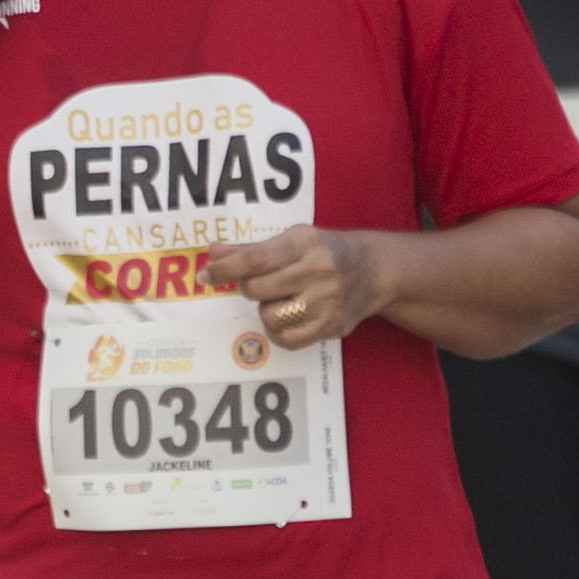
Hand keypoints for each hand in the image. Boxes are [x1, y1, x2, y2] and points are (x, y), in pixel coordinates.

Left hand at [206, 224, 388, 346]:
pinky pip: (287, 339)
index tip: (205, 276)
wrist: (373, 269)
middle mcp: (318, 270)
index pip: (255, 258)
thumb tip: (212, 252)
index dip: (225, 269)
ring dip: (266, 310)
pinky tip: (285, 318)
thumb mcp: (292, 240)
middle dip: (249, 288)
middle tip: (260, 284)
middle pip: (257, 289)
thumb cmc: (323, 252)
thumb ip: (251, 249)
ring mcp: (327, 300)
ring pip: (269, 316)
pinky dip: (277, 331)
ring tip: (281, 299)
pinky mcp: (331, 325)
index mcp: (305, 242)